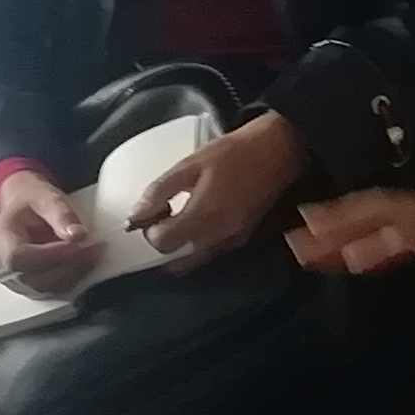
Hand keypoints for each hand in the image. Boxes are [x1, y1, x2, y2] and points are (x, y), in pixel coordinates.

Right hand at [0, 169, 99, 298]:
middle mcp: (1, 262)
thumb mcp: (46, 196)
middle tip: (94, 247)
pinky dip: (72, 277)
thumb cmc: (30, 201)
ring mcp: (13, 278)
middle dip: (68, 264)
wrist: (24, 207)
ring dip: (73, 272)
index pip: (18, 258)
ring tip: (93, 251)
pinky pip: (51, 289)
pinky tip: (85, 262)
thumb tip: (77, 235)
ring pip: (45, 287)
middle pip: (33, 276)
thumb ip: (60, 213)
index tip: (76, 245)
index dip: (49, 256)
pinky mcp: (29, 286)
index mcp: (0, 236)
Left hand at [130, 112, 308, 269]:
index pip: (162, 243)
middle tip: (165, 216)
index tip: (155, 210)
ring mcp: (232, 242)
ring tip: (182, 216)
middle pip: (175, 261)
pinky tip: (200, 219)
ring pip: (193, 261)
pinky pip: (210, 253)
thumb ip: (160, 191)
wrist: (278, 152)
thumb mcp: (190, 164)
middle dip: (164, 242)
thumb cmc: (233, 153)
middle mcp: (218, 237)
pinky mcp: (242, 241)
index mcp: (203, 216)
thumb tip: (136, 216)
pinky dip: (197, 244)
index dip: (150, 229)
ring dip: (180, 246)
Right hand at [289, 162, 414, 317]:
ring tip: (312, 246)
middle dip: (333, 231)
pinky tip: (364, 254)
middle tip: (292, 243)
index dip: (351, 227)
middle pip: (374, 218)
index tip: (310, 229)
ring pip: (383, 223)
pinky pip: (401, 229)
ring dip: (348, 235)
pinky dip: (376, 240)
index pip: (388, 219)